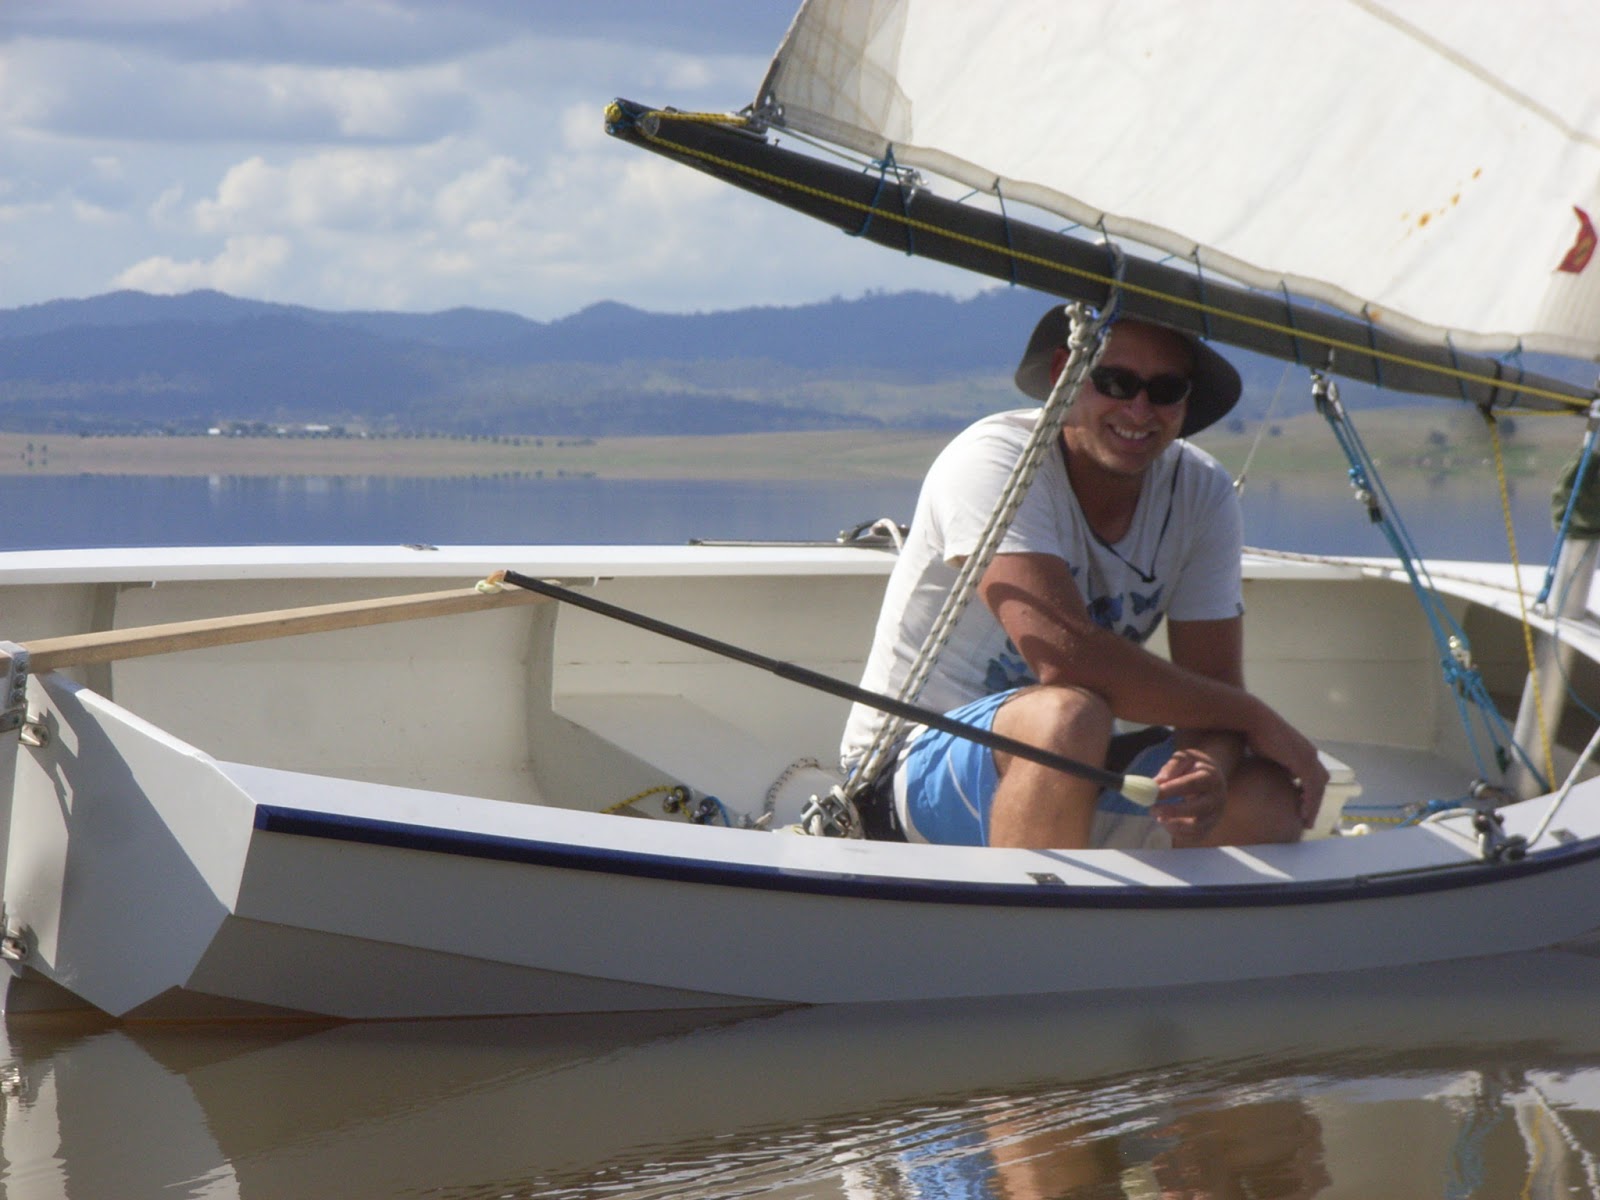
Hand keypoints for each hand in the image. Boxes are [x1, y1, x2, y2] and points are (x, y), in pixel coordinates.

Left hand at [1152, 747, 1227, 840]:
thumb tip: (1156, 783)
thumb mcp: (1185, 758)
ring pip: (1197, 827)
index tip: (1153, 793)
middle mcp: (1217, 798)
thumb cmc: (1195, 766)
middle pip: (1197, 809)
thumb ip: (1171, 768)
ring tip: (1158, 817)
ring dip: (1174, 825)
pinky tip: (1166, 823)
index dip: (1172, 790)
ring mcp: (1215, 815)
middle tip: (1152, 809)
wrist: (1215, 777)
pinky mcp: (1210, 827)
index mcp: (1211, 778)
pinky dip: (1178, 834)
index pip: (1191, 785)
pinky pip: (1195, 836)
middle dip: (1172, 811)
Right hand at [1245, 708, 1328, 829]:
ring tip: (1306, 822)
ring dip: (1314, 806)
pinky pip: (1311, 788)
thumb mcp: (1268, 753)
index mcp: (1303, 751)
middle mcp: (1310, 754)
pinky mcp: (1303, 762)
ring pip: (1318, 789)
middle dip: (1315, 802)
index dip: (1309, 793)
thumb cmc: (1253, 733)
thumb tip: (1272, 776)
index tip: (1302, 808)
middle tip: (1307, 819)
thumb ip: (1276, 764)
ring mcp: (1308, 757)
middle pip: (1320, 784)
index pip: (1313, 777)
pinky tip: (1302, 813)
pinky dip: (1310, 802)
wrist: (1251, 720)